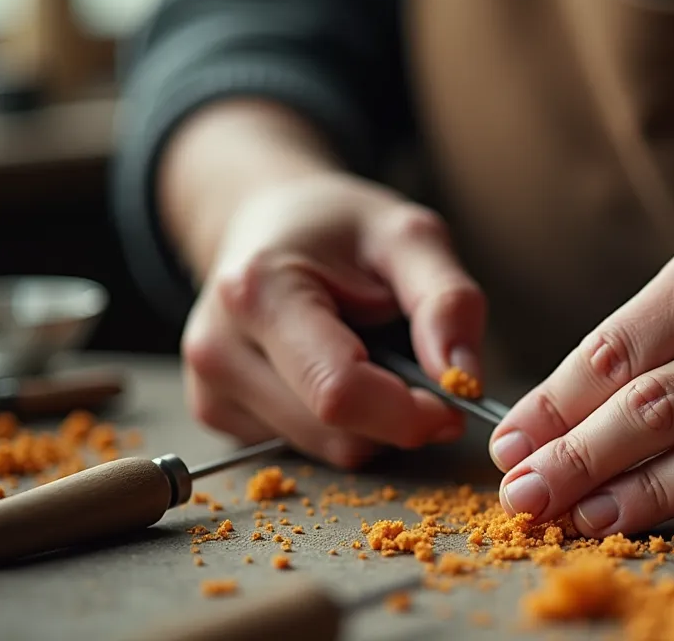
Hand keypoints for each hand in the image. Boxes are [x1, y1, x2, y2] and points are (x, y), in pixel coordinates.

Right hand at [180, 172, 485, 466]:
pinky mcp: (216, 414)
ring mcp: (209, 389)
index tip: (455, 397)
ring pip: (327, 451)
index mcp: (259, 292)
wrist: (269, 221)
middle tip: (418, 366)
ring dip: (374, 422)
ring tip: (371, 356)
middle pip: (336, 433)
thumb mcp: (410, 236)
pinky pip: (307, 449)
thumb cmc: (342, 228)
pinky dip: (343, 425)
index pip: (339, 393)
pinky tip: (335, 372)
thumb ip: (447, 301)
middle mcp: (218, 349)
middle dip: (398, 416)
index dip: (410, 413)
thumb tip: (464, 379)